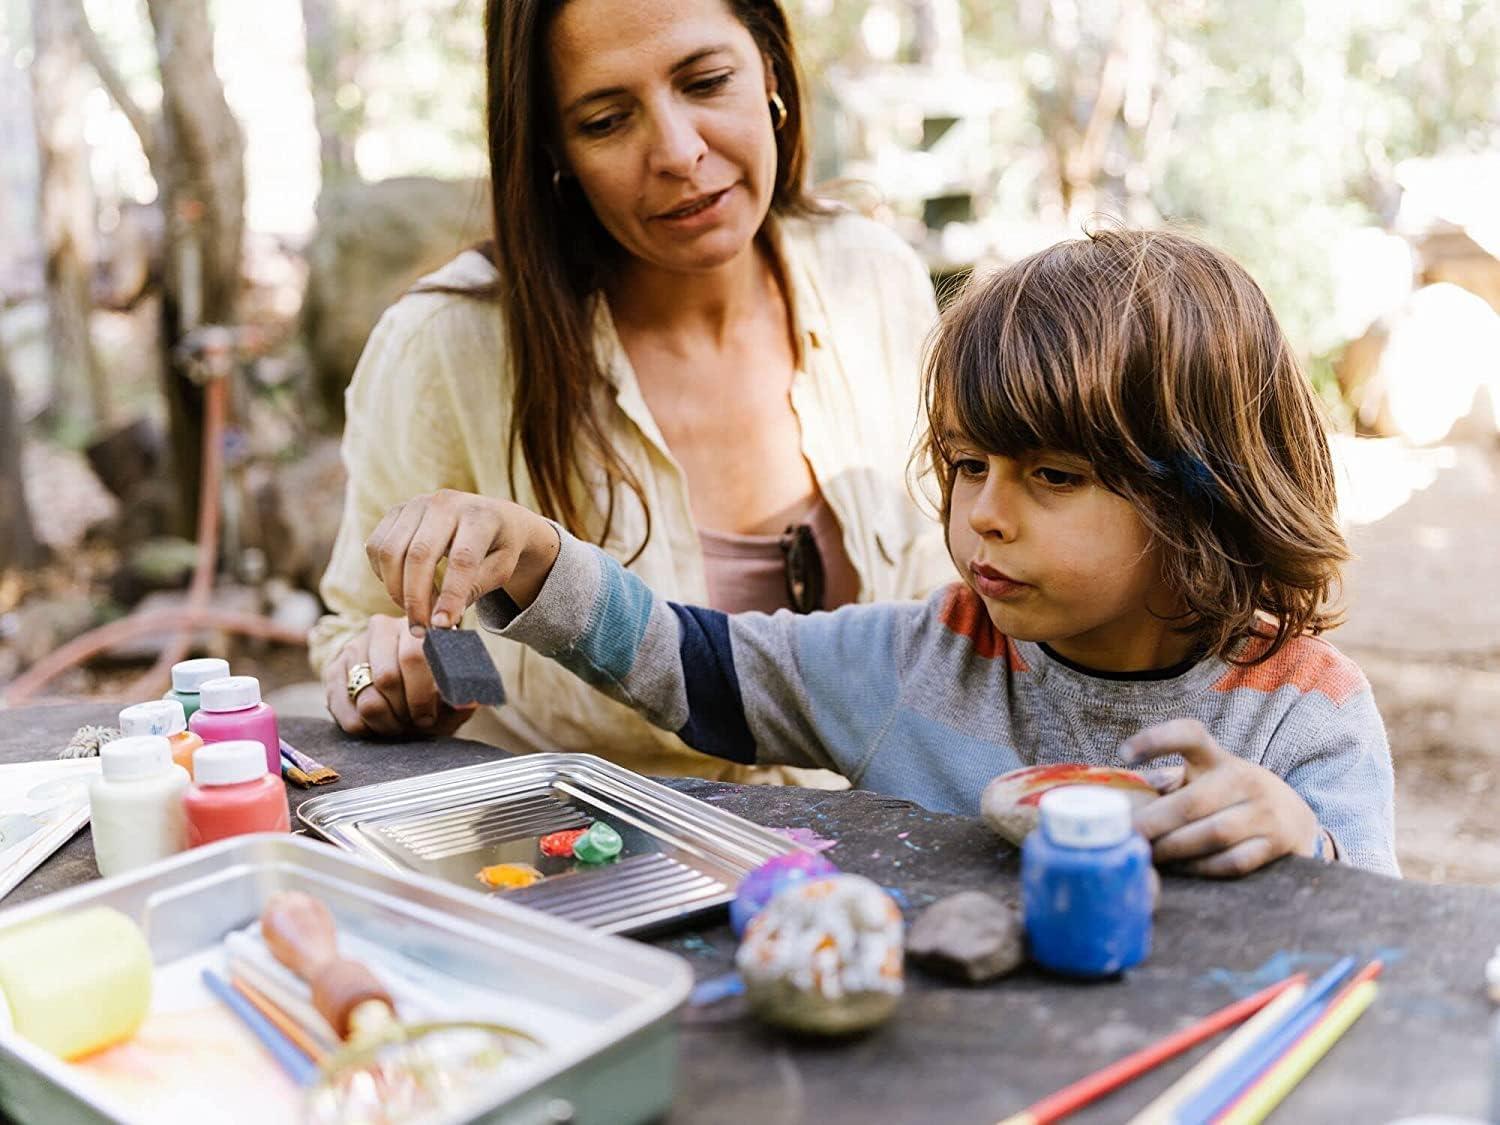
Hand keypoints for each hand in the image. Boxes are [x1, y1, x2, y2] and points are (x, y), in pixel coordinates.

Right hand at [323, 615, 476, 737]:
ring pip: (367, 699)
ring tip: (399, 725)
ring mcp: (355, 647)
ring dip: (387, 723)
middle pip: (388, 677)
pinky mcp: (334, 669)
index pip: (414, 655)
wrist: (400, 692)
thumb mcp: (452, 694)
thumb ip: (462, 696)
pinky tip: (378, 725)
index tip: (430, 716)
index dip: (422, 694)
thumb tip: (472, 701)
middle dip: (405, 710)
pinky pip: (346, 711)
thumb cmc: (432, 693)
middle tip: (416, 723)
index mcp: (417, 626)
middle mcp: (382, 628)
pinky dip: (366, 728)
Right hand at [364, 490, 559, 629]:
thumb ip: (473, 590)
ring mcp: (417, 503)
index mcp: (481, 516)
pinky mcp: (397, 511)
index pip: (462, 559)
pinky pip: (376, 547)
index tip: (442, 626)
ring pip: (390, 551)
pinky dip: (383, 575)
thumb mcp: (501, 570)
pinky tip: (403, 589)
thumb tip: (441, 620)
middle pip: (419, 555)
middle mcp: (446, 503)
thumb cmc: (498, 548)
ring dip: (396, 590)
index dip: (450, 595)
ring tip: (415, 611)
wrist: (492, 517)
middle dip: (416, 599)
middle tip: (421, 630)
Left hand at [1122, 719, 1322, 877]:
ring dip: (1174, 848)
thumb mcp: (1207, 779)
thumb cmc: (1231, 799)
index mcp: (1218, 758)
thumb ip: (1172, 785)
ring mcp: (1264, 811)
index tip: (1124, 754)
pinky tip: (1181, 867)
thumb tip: (1131, 800)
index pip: (1189, 735)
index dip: (1156, 739)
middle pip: (1192, 802)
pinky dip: (1201, 867)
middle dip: (1153, 823)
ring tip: (1149, 855)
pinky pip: (1231, 861)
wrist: (1295, 819)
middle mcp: (1244, 779)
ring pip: (1211, 834)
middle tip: (1128, 836)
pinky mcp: (1276, 843)